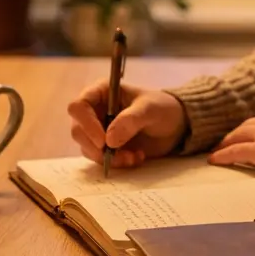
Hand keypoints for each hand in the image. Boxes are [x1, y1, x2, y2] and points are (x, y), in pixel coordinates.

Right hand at [67, 79, 187, 169]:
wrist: (176, 125)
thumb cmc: (162, 108)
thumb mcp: (150, 109)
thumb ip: (130, 120)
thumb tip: (108, 140)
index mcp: (101, 92)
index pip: (79, 107)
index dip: (86, 124)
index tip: (103, 141)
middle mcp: (95, 111)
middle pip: (78, 131)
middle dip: (96, 147)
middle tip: (117, 154)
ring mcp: (98, 130)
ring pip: (87, 148)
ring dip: (108, 158)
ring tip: (133, 157)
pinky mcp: (106, 147)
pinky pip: (100, 159)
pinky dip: (117, 163)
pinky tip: (136, 158)